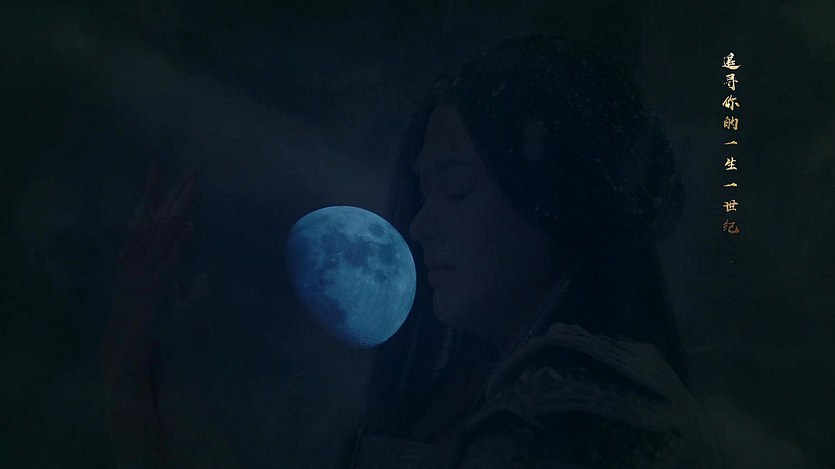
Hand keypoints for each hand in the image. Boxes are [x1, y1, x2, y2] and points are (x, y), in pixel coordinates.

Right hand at [102, 160, 195, 381]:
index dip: (154, 193)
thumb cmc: (144, 325)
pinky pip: (169, 261)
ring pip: (163, 234)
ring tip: (194, 188)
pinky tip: (191, 226)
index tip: (161, 167)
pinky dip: (180, 244)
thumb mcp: (161, 295)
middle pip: (156, 219)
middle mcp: (138, 260)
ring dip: (178, 210)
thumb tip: (192, 266)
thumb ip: (175, 276)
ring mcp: (144, 273)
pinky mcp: (154, 289)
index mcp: (137, 258)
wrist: (125, 353)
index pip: (146, 218)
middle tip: (188, 168)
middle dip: (171, 193)